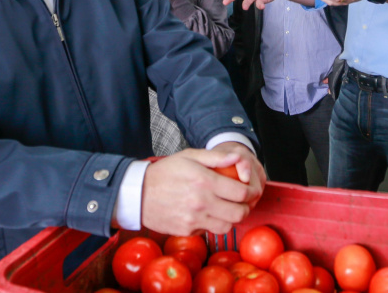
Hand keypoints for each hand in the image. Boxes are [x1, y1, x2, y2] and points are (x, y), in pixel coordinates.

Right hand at [141, 148, 261, 235]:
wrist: (137, 193)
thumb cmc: (164, 172)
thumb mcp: (189, 156)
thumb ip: (216, 157)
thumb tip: (238, 157)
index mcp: (204, 181)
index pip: (241, 193)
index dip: (250, 192)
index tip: (249, 190)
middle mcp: (201, 202)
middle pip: (239, 213)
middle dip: (245, 207)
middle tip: (241, 202)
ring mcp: (194, 219)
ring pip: (227, 226)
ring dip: (230, 218)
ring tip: (226, 208)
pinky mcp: (187, 231)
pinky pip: (209, 232)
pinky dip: (212, 224)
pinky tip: (207, 213)